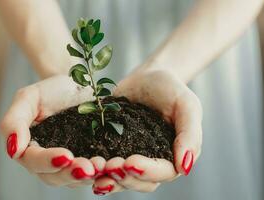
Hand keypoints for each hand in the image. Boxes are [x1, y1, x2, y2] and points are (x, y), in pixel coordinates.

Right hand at [0, 75, 106, 186]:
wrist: (76, 86)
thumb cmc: (50, 91)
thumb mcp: (29, 98)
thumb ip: (14, 121)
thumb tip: (13, 150)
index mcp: (29, 147)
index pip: (33, 160)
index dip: (47, 162)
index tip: (66, 156)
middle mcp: (46, 160)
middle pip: (53, 177)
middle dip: (70, 174)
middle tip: (88, 168)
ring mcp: (67, 162)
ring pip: (72, 179)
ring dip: (86, 176)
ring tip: (100, 167)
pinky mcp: (86, 158)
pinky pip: (90, 172)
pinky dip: (99, 173)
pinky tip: (108, 167)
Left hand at [92, 68, 202, 194]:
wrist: (148, 77)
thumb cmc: (171, 89)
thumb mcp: (187, 106)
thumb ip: (190, 135)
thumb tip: (185, 168)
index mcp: (173, 155)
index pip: (164, 172)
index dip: (148, 171)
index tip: (130, 162)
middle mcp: (153, 160)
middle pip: (142, 182)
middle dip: (125, 178)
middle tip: (110, 166)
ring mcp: (132, 155)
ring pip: (123, 179)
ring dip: (109, 179)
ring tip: (95, 171)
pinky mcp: (113, 147)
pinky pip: (106, 164)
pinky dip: (97, 169)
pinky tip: (84, 166)